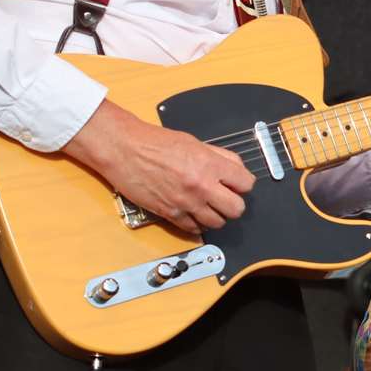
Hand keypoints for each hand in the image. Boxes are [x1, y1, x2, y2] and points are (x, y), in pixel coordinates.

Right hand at [61, 100, 254, 233]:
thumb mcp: (194, 142)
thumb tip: (235, 166)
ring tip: (207, 206)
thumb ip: (218, 156)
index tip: (238, 184)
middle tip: (225, 198)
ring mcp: (186, 203)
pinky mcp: (170, 214)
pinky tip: (192, 213)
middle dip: (233, 204)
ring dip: (215, 216)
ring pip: (217, 223)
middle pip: (236, 209)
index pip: (246, 184)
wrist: (125, 150)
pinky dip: (196, 224)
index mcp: (209, 165)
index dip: (243, 184)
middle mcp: (201, 186)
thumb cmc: (153, 143)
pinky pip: (194, 229)